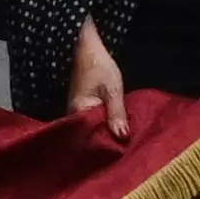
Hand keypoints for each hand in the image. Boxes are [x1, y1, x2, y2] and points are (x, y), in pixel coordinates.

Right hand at [68, 19, 129, 144]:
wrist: (87, 47)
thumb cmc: (99, 66)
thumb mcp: (113, 90)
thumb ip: (117, 114)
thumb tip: (122, 138)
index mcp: (77, 112)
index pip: (91, 137)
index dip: (106, 144)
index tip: (123, 152)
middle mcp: (73, 115)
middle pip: (91, 135)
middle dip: (107, 141)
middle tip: (126, 150)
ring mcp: (77, 111)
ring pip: (93, 128)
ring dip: (107, 133)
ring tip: (124, 144)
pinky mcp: (84, 107)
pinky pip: (94, 121)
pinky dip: (105, 125)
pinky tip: (117, 129)